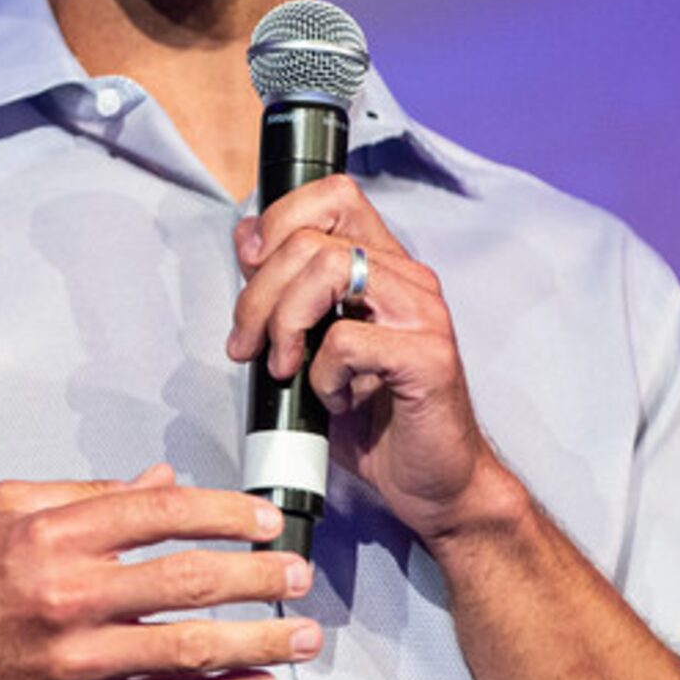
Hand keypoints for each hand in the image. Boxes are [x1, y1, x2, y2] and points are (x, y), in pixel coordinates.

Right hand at [0, 467, 318, 679]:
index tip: (266, 521)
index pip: (160, 513)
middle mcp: (67, 593)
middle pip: (187, 579)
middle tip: (301, 574)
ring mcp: (74, 659)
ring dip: (257, 642)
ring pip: (187, 648)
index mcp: (53, 533)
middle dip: (258, 577)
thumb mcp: (4, 510)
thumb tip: (162, 481)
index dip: (225, 514)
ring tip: (304, 637)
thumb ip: (84, 494)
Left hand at [227, 177, 520, 545]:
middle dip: (257, 294)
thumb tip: (248, 239)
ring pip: (329, 272)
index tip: (250, 269)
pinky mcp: (429, 357)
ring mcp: (423, 314)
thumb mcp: (313, 346)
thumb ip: (286, 292)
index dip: (279, 220)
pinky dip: (322, 374)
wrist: (433, 483)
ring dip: (284, 324)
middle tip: (246, 347)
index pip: (332, 195)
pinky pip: (348, 340)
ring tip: (284, 368)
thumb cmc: (374, 418)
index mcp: (383, 266)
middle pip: (311, 240)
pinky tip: (334, 398)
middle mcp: (408, 278)